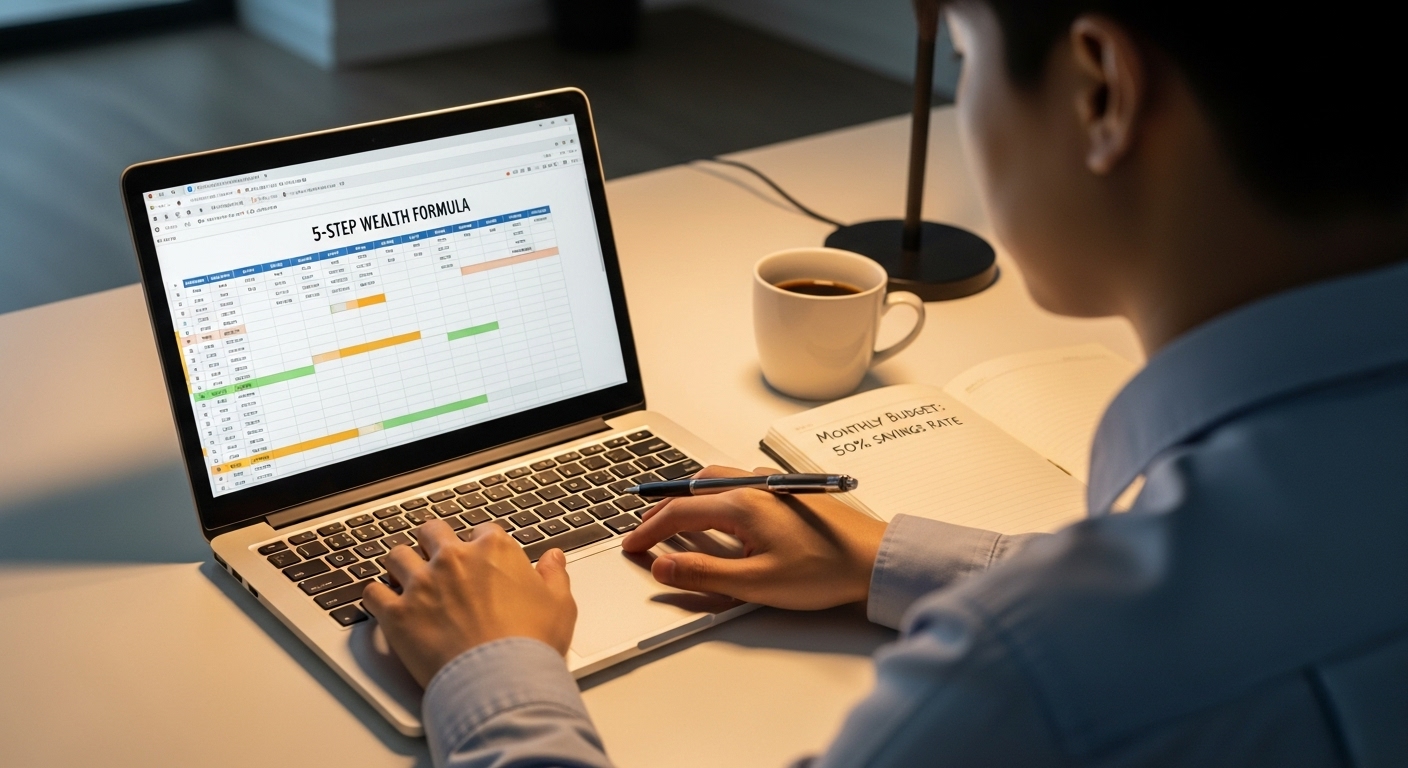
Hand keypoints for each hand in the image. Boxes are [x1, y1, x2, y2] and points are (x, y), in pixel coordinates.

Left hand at [362, 520, 575, 687]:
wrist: (500, 679)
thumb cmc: (531, 643)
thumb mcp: (559, 604)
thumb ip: (554, 576)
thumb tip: (554, 558)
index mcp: (493, 550)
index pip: (481, 530)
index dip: (480, 544)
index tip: (480, 557)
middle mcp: (453, 559)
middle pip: (431, 531)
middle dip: (432, 541)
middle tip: (435, 556)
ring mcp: (422, 584)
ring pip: (397, 556)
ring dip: (401, 564)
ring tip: (404, 576)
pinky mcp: (397, 614)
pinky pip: (372, 593)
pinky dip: (375, 596)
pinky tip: (382, 602)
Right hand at [621, 465, 886, 609]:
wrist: (874, 558)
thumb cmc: (825, 570)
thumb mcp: (756, 583)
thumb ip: (704, 574)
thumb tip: (663, 566)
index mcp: (741, 505)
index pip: (678, 513)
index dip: (648, 532)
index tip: (631, 546)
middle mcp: (753, 487)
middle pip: (691, 491)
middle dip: (662, 511)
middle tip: (643, 532)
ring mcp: (771, 486)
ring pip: (714, 482)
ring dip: (687, 498)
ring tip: (672, 517)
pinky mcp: (786, 493)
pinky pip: (736, 483)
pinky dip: (712, 494)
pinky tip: (717, 510)